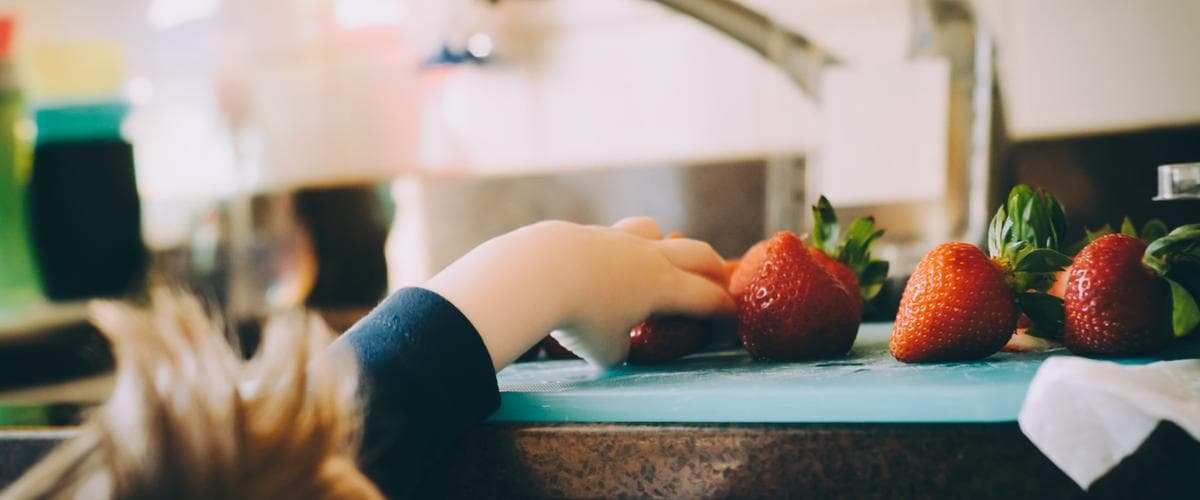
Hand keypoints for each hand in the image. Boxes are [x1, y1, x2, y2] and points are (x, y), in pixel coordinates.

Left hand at [424, 217, 733, 369]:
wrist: (537, 273)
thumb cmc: (578, 318)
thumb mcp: (605, 352)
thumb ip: (620, 350)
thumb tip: (618, 348)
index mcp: (664, 287)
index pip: (708, 298)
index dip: (725, 312)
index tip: (731, 322)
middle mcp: (649, 257)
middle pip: (698, 253)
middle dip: (713, 269)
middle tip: (719, 283)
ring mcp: (619, 239)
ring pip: (656, 231)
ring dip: (666, 245)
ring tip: (661, 261)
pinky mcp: (589, 233)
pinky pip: (616, 235)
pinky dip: (622, 249)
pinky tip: (606, 264)